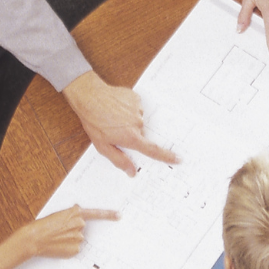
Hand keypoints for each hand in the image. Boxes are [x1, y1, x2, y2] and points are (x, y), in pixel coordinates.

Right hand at [8, 205, 120, 258]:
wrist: (34, 238)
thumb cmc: (43, 225)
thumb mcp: (57, 215)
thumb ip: (70, 214)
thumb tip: (77, 212)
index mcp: (75, 213)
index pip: (96, 213)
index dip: (108, 214)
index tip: (119, 215)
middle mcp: (80, 224)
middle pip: (81, 228)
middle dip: (73, 230)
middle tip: (59, 232)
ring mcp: (79, 238)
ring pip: (78, 239)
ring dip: (69, 239)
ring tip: (56, 239)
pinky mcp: (76, 249)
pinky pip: (75, 249)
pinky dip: (68, 248)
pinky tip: (58, 246)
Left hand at [62, 71, 179, 175]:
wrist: (90, 97)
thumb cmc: (94, 122)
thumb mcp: (103, 146)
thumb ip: (119, 160)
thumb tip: (132, 172)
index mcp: (131, 137)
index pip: (153, 150)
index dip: (166, 156)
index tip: (178, 158)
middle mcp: (137, 124)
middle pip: (141, 134)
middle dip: (131, 134)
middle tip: (115, 129)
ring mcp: (138, 109)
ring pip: (137, 120)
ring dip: (128, 120)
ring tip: (113, 117)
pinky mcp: (136, 98)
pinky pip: (135, 107)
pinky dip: (128, 109)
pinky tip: (116, 108)